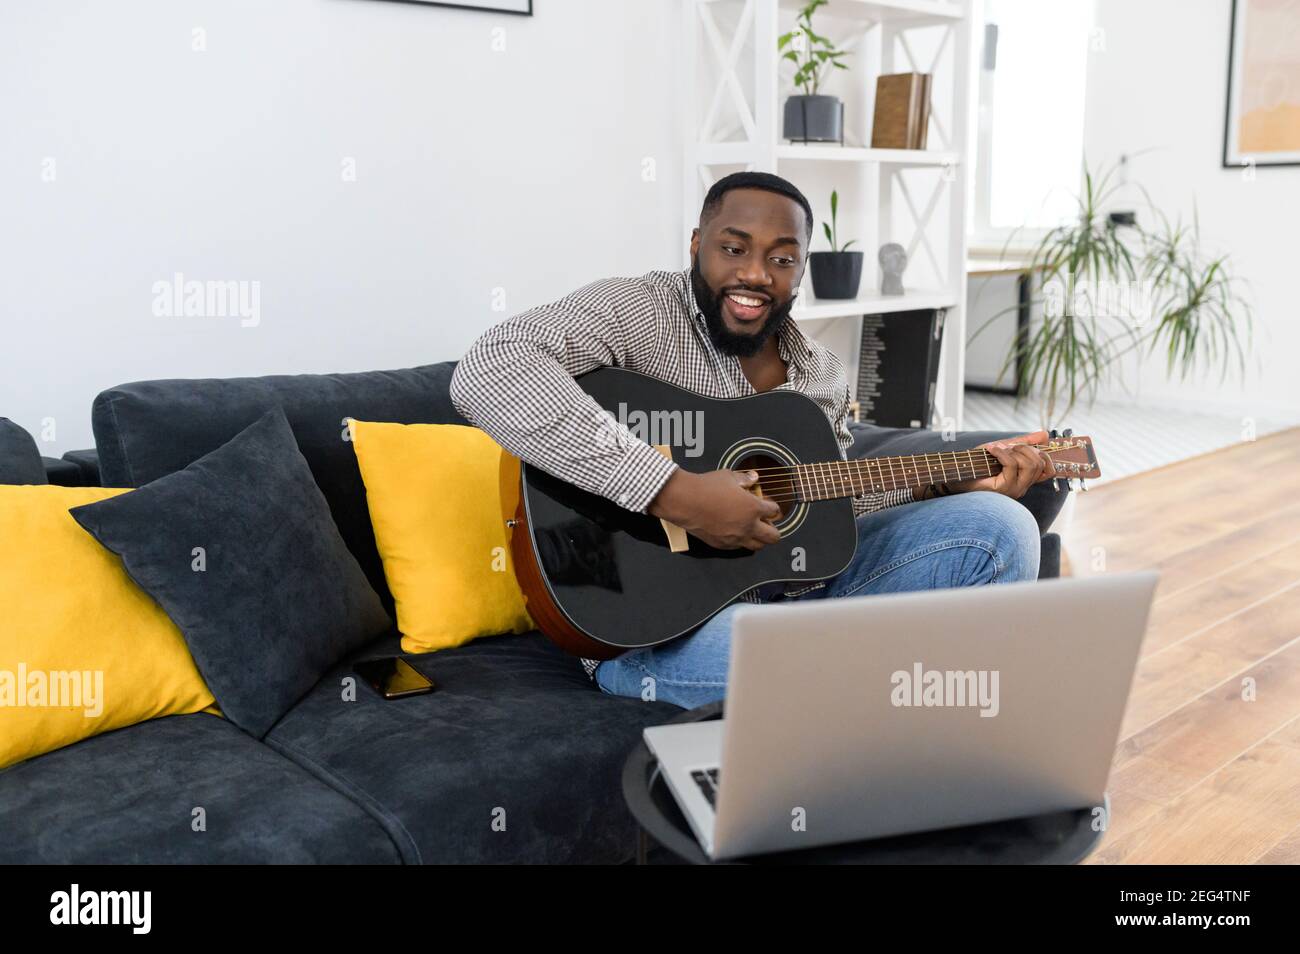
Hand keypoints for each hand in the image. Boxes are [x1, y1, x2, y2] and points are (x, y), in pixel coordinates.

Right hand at [648, 468, 781, 550]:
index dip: (773, 507)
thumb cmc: (706, 487)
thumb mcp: (728, 476)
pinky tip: (737, 533)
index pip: (774, 511)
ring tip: (755, 530)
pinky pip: (739, 547)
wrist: (685, 501)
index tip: (769, 505)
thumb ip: (744, 479)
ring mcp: (736, 538)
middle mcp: (748, 526)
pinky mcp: (723, 544)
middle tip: (768, 523)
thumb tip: (753, 477)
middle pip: (773, 536)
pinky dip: (742, 542)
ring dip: (760, 539)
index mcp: (753, 507)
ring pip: (758, 546)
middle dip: (775, 530)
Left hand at [945, 430, 1054, 499]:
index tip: (1028, 446)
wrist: (956, 475)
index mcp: (1024, 479)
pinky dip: (1002, 452)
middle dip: (1025, 448)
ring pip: (1030, 464)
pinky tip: (991, 449)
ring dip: (1015, 450)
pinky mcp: (1004, 488)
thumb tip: (1044, 434)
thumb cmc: (977, 463)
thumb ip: (1023, 442)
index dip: (1044, 455)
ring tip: (999, 448)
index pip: (1048, 470)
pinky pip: (1012, 465)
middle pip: (1040, 463)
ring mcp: (1014, 489)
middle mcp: (1022, 486)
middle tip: (1008, 445)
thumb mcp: (1002, 448)